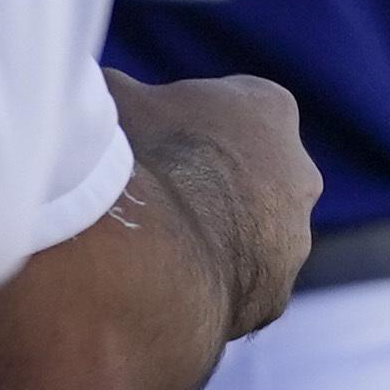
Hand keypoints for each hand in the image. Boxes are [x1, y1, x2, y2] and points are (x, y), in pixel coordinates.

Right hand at [104, 69, 317, 338]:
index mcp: (268, 108)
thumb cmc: (133, 158)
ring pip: (247, 238)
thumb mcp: (112, 99)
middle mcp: (299, 173)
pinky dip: (205, 290)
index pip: (233, 109)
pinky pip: (237, 291)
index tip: (146, 141)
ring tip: (148, 250)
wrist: (150, 246)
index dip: (182, 124)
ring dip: (208, 241)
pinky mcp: (274, 296)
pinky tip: (160, 290)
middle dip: (204, 185)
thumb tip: (89, 97)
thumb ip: (115, 94)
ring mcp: (292, 239)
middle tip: (149, 200)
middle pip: (246, 176)